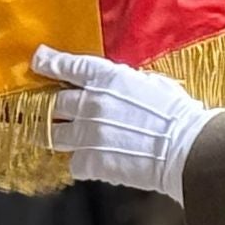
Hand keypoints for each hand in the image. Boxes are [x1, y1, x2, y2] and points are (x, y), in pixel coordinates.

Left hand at [38, 47, 218, 203]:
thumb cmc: (177, 114)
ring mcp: (88, 133)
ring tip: (61, 139)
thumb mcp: (152, 84)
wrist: (186, 148)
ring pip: (54, 135)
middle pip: (53, 104)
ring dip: (57, 136)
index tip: (38, 61)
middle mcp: (92, 103)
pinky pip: (74, 163)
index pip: (68, 67)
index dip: (49, 63)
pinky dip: (82, 163)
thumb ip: (126, 84)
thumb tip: (117, 88)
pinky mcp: (90, 161)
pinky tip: (97, 162)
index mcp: (108, 78)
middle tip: (48, 112)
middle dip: (50, 108)